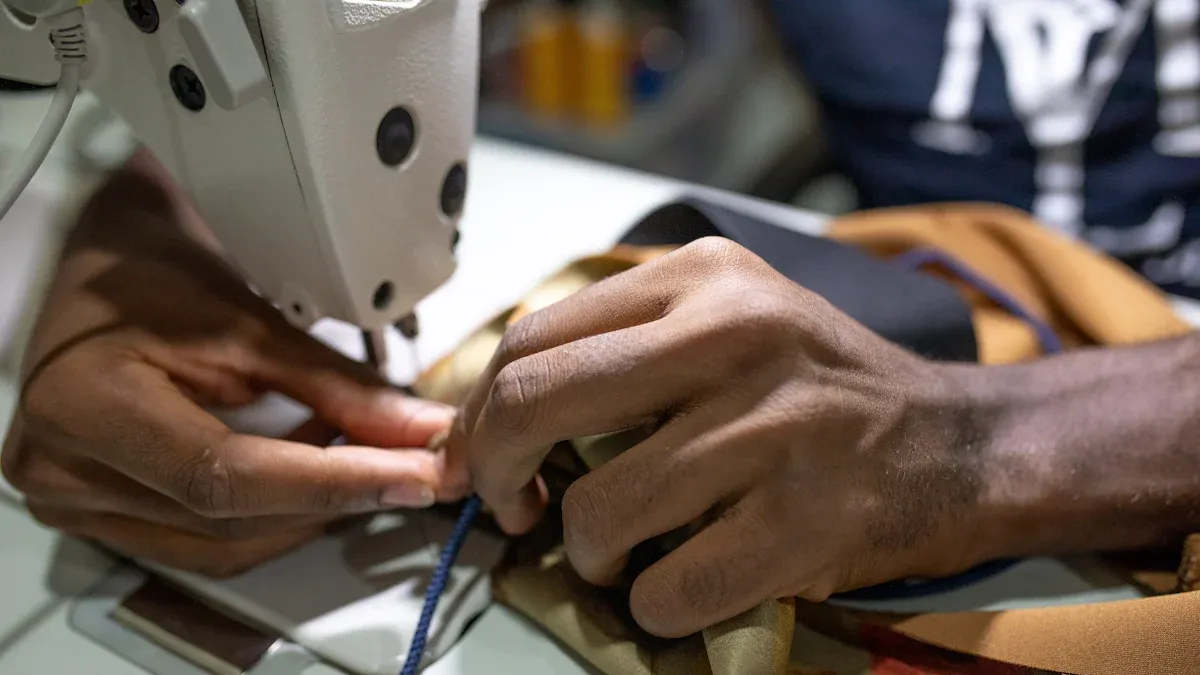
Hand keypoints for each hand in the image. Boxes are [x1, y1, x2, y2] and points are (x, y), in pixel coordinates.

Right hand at [2, 152, 455, 576]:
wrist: (99, 264)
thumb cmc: (156, 267)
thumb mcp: (249, 317)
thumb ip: (336, 385)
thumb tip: (418, 433)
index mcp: (86, 406)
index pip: (225, 474)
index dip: (330, 482)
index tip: (411, 477)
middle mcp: (63, 471)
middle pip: (229, 520)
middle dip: (334, 498)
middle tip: (411, 468)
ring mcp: (74, 501)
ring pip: (223, 545)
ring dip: (306, 511)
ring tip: (355, 453)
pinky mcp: (99, 512)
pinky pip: (202, 542)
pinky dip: (271, 515)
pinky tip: (307, 471)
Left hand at [451, 237, 988, 636]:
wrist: (957, 444)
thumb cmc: (819, 386)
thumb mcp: (728, 319)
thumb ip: (621, 347)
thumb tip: (489, 415)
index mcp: (703, 277)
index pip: (533, 338)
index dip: (480, 411)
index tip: (479, 457)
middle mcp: (736, 334)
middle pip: (536, 402)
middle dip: (495, 472)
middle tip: (513, 507)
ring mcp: (775, 428)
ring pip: (598, 512)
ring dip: (587, 553)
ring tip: (618, 551)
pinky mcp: (806, 521)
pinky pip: (666, 588)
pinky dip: (651, 603)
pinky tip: (677, 582)